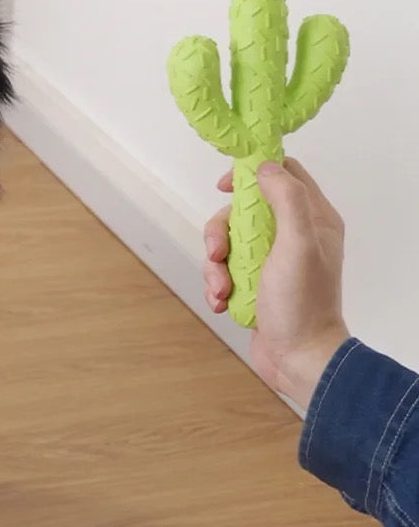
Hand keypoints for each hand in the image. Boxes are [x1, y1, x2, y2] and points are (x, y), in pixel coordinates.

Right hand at [203, 158, 349, 409]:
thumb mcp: (297, 245)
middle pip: (243, 210)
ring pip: (228, 242)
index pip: (283, 174)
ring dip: (215, 266)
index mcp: (312, 219)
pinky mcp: (254, 282)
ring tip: (221, 290)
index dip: (251, 173)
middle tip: (217, 255)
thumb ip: (286, 200)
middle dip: (221, 233)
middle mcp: (292, 235)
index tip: (223, 187)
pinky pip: (224, 270)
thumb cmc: (302, 303)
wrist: (299, 360)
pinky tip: (221, 302)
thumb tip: (264, 167)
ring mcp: (271, 260)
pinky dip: (217, 284)